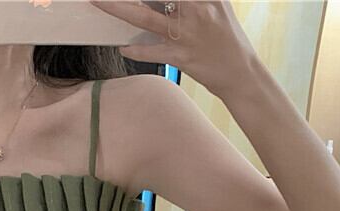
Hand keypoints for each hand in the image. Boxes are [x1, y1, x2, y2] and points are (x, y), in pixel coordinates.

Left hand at [89, 1, 258, 96]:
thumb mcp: (217, 5)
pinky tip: (124, 48)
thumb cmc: (226, 39)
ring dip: (118, 9)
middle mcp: (195, 8)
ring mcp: (186, 33)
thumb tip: (163, 1)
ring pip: (145, 18)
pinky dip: (135, 50)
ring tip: (99, 2)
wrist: (241, 73)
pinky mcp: (180, 57)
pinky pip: (150, 52)